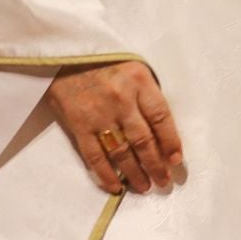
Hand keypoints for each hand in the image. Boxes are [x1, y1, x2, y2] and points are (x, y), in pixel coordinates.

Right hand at [46, 61, 182, 193]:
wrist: (63, 52)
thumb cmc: (104, 59)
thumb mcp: (133, 65)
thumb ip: (145, 92)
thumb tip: (161, 127)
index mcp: (139, 80)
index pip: (160, 116)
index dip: (171, 141)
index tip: (177, 159)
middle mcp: (121, 99)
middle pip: (143, 139)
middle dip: (156, 164)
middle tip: (164, 181)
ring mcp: (98, 114)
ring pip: (121, 152)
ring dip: (135, 173)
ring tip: (145, 187)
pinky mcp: (78, 125)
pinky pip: (94, 156)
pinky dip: (106, 174)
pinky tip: (116, 187)